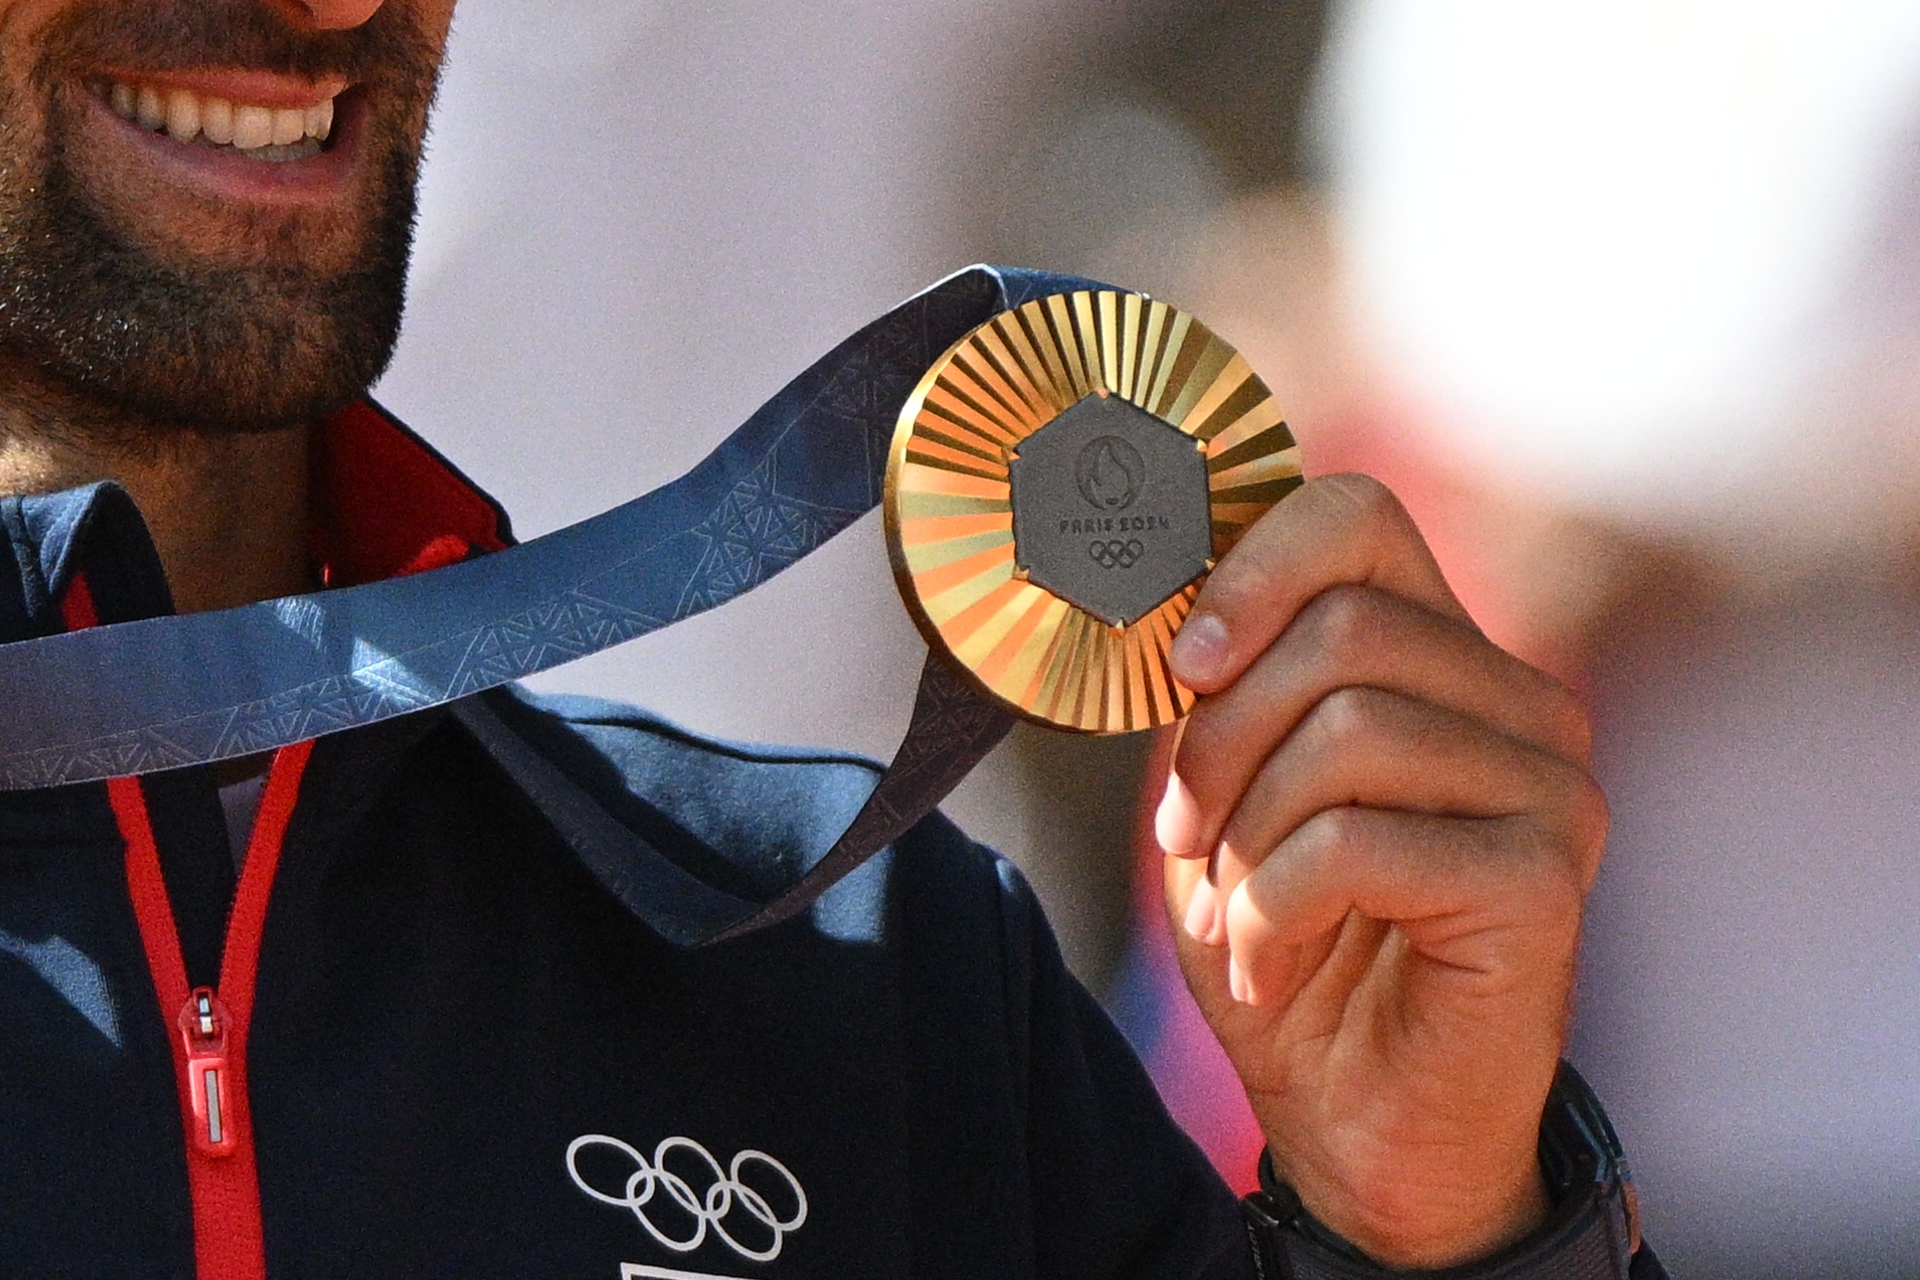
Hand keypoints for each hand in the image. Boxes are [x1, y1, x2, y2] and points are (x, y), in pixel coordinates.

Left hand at [1155, 474, 1604, 1268]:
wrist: (1357, 1119)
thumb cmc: (1289, 946)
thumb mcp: (1223, 796)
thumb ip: (1214, 689)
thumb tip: (1149, 586)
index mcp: (1442, 656)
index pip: (1355, 517)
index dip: (1246, 570)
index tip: (1180, 666)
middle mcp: (1517, 701)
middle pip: (1338, 627)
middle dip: (1220, 740)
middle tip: (1189, 842)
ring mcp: (1549, 783)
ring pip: (1347, 727)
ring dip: (1246, 838)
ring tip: (1241, 915)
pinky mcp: (1546, 872)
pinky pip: (1357, 838)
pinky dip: (1276, 910)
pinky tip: (1277, 966)